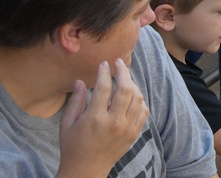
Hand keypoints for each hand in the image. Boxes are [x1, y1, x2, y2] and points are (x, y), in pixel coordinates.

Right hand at [58, 60, 148, 177]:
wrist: (87, 170)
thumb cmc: (73, 146)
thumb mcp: (67, 124)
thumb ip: (75, 101)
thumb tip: (81, 81)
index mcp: (94, 119)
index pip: (104, 88)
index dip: (105, 73)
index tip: (104, 64)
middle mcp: (114, 122)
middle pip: (126, 89)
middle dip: (124, 72)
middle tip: (119, 63)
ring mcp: (127, 128)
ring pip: (138, 98)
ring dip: (133, 84)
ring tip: (125, 78)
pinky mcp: (134, 133)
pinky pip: (143, 110)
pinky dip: (139, 99)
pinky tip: (132, 94)